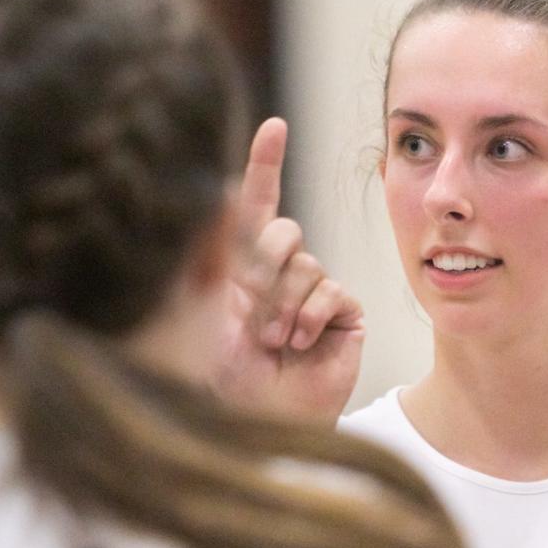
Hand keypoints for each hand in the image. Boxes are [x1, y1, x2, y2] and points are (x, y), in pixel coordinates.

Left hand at [207, 117, 363, 423]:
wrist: (253, 420)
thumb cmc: (219, 373)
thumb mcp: (206, 306)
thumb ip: (218, 250)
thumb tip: (226, 189)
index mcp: (242, 266)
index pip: (258, 205)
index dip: (267, 163)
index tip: (275, 127)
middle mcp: (279, 275)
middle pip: (286, 232)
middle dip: (264, 271)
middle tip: (251, 319)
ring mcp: (313, 295)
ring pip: (308, 265)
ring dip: (284, 305)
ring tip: (272, 342)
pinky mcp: (342, 315)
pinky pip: (333, 291)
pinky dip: (313, 315)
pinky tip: (299, 343)